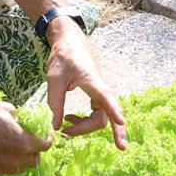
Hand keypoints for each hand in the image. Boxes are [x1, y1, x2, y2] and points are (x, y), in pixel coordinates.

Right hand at [0, 92, 51, 174]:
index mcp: (22, 143)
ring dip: (19, 159)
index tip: (45, 134)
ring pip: (17, 168)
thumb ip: (19, 119)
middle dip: (34, 151)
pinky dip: (3, 161)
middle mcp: (12, 160)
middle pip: (33, 161)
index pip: (44, 146)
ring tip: (12, 146)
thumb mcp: (5, 109)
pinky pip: (1, 169)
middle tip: (29, 140)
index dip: (47, 139)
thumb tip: (23, 122)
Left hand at [45, 18, 126, 150]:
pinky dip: (86, 120)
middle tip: (67, 134)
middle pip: (104, 116)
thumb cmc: (64, 57)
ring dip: (86, 126)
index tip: (121, 121)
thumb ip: (55, 103)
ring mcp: (102, 91)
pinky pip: (99, 112)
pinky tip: (70, 119)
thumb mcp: (54, 79)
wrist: (71, 40)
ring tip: (66, 129)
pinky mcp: (99, 93)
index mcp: (92, 79)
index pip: (106, 96)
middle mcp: (102, 86)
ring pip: (102, 117)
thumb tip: (56, 128)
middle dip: (88, 129)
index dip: (114, 109)